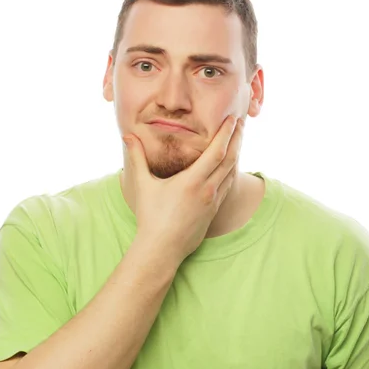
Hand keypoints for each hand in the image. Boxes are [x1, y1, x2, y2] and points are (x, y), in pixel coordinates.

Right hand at [123, 115, 243, 263]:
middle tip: (241, 123)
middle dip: (237, 139)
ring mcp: (212, 202)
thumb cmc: (150, 218)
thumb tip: (128, 136)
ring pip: (231, 173)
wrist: (162, 249)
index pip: (216, 151)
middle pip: (230, 159)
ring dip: (236, 154)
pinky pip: (227, 187)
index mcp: (192, 181)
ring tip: (237, 140)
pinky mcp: (213, 212)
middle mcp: (207, 190)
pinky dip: (231, 172)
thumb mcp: (142, 186)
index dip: (226, 133)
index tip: (232, 119)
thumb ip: (137, 158)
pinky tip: (229, 167)